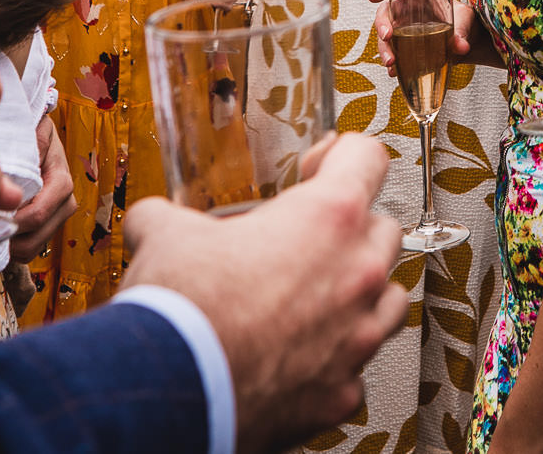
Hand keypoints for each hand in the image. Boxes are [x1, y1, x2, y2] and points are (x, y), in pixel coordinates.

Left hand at [10, 112, 75, 261]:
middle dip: (5, 237)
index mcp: (61, 182)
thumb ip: (25, 146)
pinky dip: (12, 247)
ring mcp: (58, 217)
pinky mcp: (49, 228)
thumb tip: (12, 168)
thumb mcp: (31, 130)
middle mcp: (65, 203)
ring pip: (31, 248)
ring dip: (7, 244)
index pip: (37, 214)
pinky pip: (30, 250)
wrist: (40, 136)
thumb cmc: (32, 132)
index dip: (9, 221)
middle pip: (34, 238)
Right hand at [122, 133, 407, 453]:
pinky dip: (333, 358)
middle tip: (306, 241)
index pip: (367, 157)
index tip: (320, 167)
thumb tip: (152, 219)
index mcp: (327, 217)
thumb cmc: (184, 309)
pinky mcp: (343, 390)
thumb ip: (169, 216)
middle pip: (383, 230)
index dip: (341, 153)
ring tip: (316, 297)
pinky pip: (356, 365)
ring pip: (390, 299)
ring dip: (360, 292)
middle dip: (350, 229)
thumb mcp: (167, 235)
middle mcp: (357, 273)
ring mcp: (358, 336)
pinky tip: (299, 356)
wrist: (175, 388)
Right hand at [371, 0, 480, 74]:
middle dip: (382, 25)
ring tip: (390, 63)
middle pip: (387, 13)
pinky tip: (394, 72)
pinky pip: (394, 51)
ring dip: (385, 48)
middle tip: (386, 36)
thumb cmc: (466, 21)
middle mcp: (409, 9)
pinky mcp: (406, 45)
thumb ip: (462, 31)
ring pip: (387, 35)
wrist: (469, 41)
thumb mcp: (466, 21)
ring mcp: (405, 28)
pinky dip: (393, 63)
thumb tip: (461, 47)